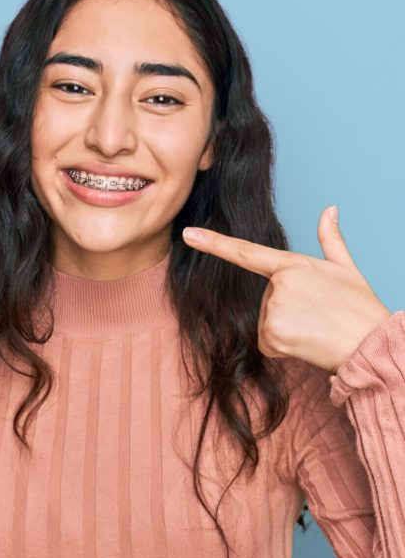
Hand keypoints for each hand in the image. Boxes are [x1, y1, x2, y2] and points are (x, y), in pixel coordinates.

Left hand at [182, 206, 392, 372]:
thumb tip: (330, 209)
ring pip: (266, 324)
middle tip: (316, 316)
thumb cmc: (359, 307)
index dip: (214, 243)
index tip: (188, 234)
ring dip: (286, 330)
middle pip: (265, 301)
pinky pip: (267, 344)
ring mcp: (274, 310)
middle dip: (287, 311)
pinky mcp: (273, 335)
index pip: (245, 252)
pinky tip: (306, 343)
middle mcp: (279, 285)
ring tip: (314, 329)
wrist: (369, 342)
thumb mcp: (346, 268)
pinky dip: (283, 348)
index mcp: (292, 265)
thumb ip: (330, 239)